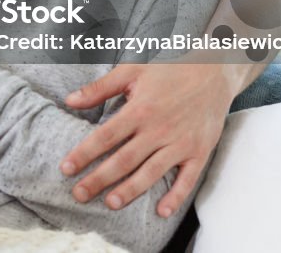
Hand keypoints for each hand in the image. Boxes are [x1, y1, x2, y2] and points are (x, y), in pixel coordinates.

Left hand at [59, 63, 236, 216]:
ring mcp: (180, 142)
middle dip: (99, 179)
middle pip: (124, 160)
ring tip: (110, 203)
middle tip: (78, 195)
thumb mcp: (132, 70)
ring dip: (130, 190)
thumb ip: (100, 88)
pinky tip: (161, 212)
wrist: (214, 70)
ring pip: (151, 172)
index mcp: (139, 109)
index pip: (105, 136)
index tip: (66, 169)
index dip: (84, 154)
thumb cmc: (169, 69)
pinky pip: (187, 179)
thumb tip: (69, 100)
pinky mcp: (199, 151)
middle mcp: (158, 129)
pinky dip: (175, 196)